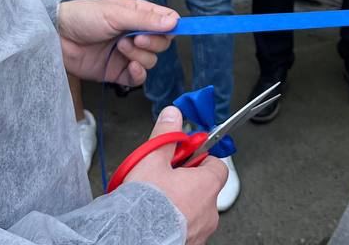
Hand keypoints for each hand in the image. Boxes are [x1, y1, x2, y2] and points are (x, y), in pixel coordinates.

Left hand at [58, 0, 177, 84]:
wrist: (57, 38)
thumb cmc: (83, 17)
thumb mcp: (116, 13)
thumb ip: (145, 19)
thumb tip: (174, 22)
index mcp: (138, 14)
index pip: (165, 21)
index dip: (170, 27)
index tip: (168, 31)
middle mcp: (135, 34)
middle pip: (162, 43)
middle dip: (152, 42)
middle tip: (135, 38)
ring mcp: (127, 54)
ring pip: (151, 60)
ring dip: (140, 56)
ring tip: (120, 47)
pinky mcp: (118, 72)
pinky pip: (139, 78)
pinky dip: (138, 74)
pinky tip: (130, 67)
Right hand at [124, 105, 224, 244]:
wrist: (130, 239)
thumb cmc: (145, 205)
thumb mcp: (152, 160)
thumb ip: (166, 136)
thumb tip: (173, 116)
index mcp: (207, 186)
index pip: (218, 165)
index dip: (201, 157)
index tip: (186, 154)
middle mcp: (210, 211)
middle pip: (204, 188)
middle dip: (186, 181)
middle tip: (164, 178)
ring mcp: (200, 232)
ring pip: (194, 210)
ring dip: (179, 203)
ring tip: (156, 199)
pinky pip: (185, 228)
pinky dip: (174, 223)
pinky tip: (155, 218)